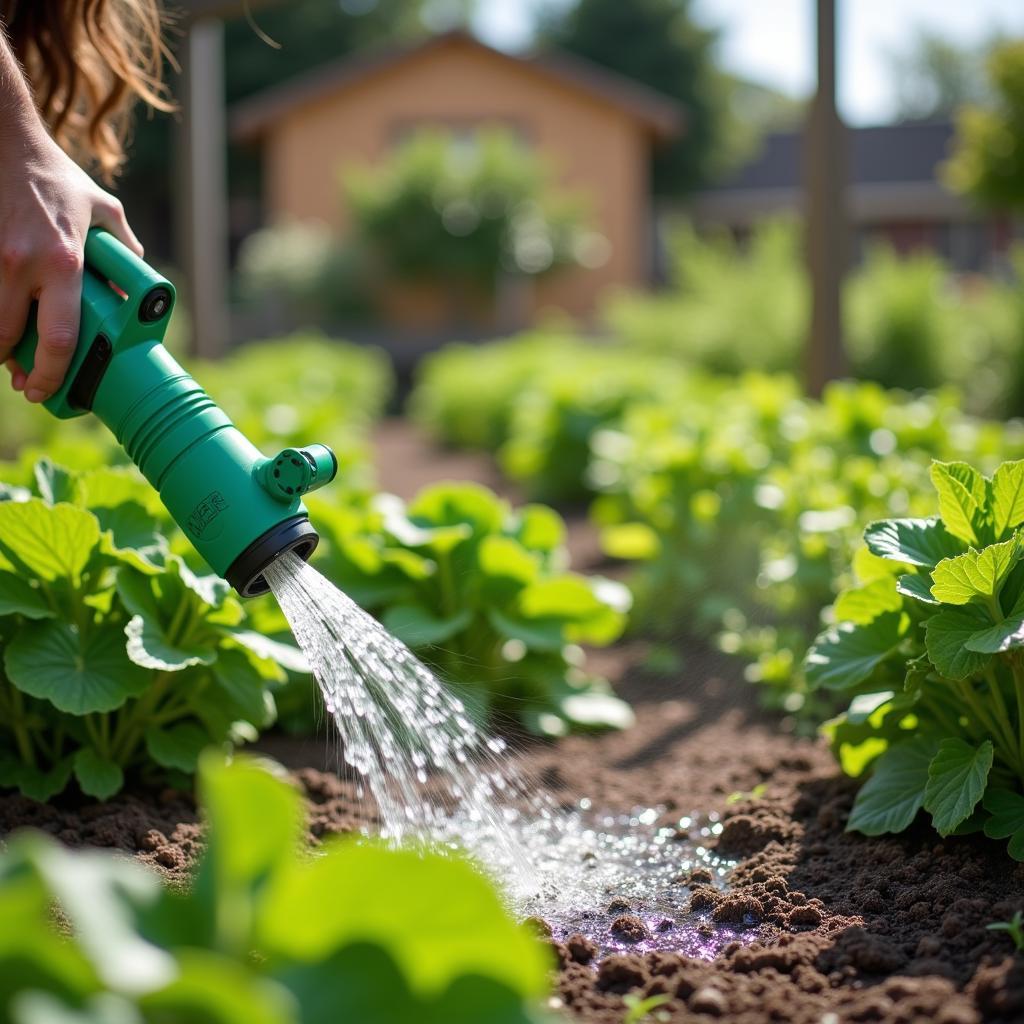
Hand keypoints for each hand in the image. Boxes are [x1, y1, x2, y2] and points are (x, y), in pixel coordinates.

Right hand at [0, 131, 142, 402]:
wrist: (5, 142)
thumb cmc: (58, 179)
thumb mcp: (105, 210)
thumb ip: (126, 250)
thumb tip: (136, 291)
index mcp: (64, 262)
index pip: (58, 334)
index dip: (53, 372)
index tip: (50, 390)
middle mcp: (23, 265)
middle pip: (9, 338)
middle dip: (18, 369)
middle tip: (30, 385)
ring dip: (0, 348)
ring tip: (15, 361)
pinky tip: (4, 329)